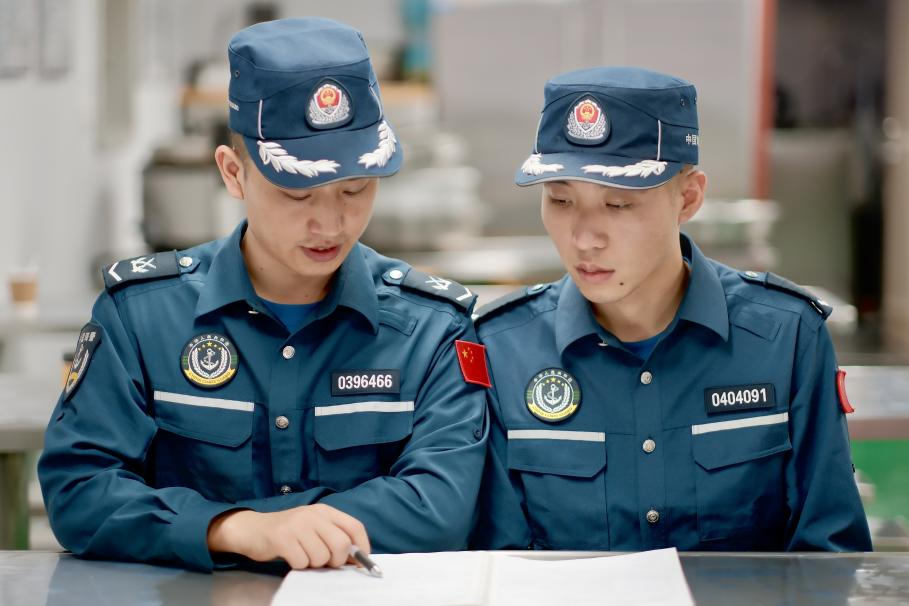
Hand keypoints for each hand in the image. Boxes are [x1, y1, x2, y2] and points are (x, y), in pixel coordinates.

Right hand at [207, 504, 369, 569]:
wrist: (252, 529)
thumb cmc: (288, 533)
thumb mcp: (314, 528)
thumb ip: (334, 536)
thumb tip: (359, 558)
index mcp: (325, 511)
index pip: (355, 527)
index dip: (362, 547)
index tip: (360, 563)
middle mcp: (313, 514)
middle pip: (342, 544)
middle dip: (336, 561)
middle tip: (324, 562)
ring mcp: (298, 525)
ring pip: (322, 557)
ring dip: (314, 564)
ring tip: (303, 556)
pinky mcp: (282, 538)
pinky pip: (302, 562)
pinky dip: (299, 566)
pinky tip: (291, 557)